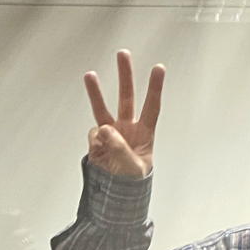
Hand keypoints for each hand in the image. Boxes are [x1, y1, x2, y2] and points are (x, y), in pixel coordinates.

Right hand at [84, 50, 164, 177]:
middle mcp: (127, 128)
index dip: (155, 87)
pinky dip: (96, 142)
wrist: (116, 194)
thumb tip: (105, 130)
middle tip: (122, 54)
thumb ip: (120, 148)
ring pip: (103, 108)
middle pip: (126, 97)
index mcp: (144, 133)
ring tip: (90, 76)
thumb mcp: (133, 167)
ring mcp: (111, 133)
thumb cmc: (132, 180)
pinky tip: (101, 152)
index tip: (158, 68)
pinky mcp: (97, 141)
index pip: (151, 106)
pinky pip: (94, 135)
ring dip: (96, 92)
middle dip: (125, 75)